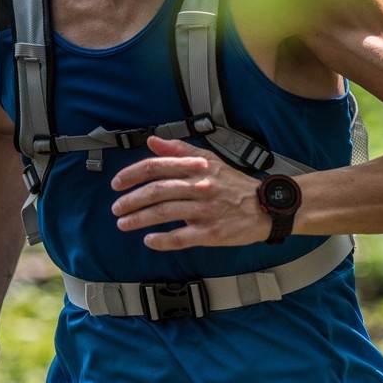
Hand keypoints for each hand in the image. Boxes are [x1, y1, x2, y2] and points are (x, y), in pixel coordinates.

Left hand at [110, 136, 273, 249]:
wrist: (265, 207)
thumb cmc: (234, 185)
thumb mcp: (209, 160)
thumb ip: (179, 150)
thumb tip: (153, 141)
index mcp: (197, 167)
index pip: (156, 167)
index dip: (132, 174)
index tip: (117, 183)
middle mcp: (200, 186)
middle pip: (156, 191)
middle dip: (131, 200)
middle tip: (116, 208)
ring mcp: (205, 210)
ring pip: (164, 213)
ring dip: (139, 219)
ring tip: (124, 223)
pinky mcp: (211, 232)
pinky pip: (181, 237)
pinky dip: (162, 240)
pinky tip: (149, 241)